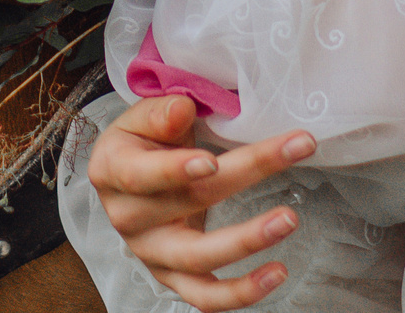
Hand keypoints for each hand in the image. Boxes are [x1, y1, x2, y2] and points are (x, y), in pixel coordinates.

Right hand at [85, 94, 317, 310]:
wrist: (129, 178)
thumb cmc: (141, 143)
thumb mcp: (141, 118)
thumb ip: (160, 113)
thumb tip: (182, 110)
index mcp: (113, 171)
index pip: (142, 175)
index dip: (176, 169)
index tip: (213, 161)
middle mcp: (127, 217)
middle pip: (187, 203)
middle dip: (244, 176)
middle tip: (292, 153)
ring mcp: (151, 253)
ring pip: (198, 258)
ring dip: (247, 240)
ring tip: (288, 219)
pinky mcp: (173, 278)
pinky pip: (206, 296)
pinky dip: (242, 292)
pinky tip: (276, 273)